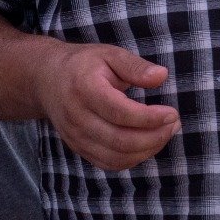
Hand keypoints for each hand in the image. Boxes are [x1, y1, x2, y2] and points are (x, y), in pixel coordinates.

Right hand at [33, 41, 177, 170]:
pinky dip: (132, 159)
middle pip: (120, 140)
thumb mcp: (109, 54)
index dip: (150, 118)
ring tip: (164, 133)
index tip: (172, 113)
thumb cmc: (83, 65)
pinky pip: (109, 164)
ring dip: (147, 150)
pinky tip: (146, 144)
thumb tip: (161, 76)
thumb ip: (135, 66)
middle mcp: (77, 117)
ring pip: (117, 156)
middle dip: (154, 137)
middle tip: (173, 124)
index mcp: (84, 89)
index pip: (121, 113)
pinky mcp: (78, 148)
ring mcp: (75, 136)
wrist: (46, 80)